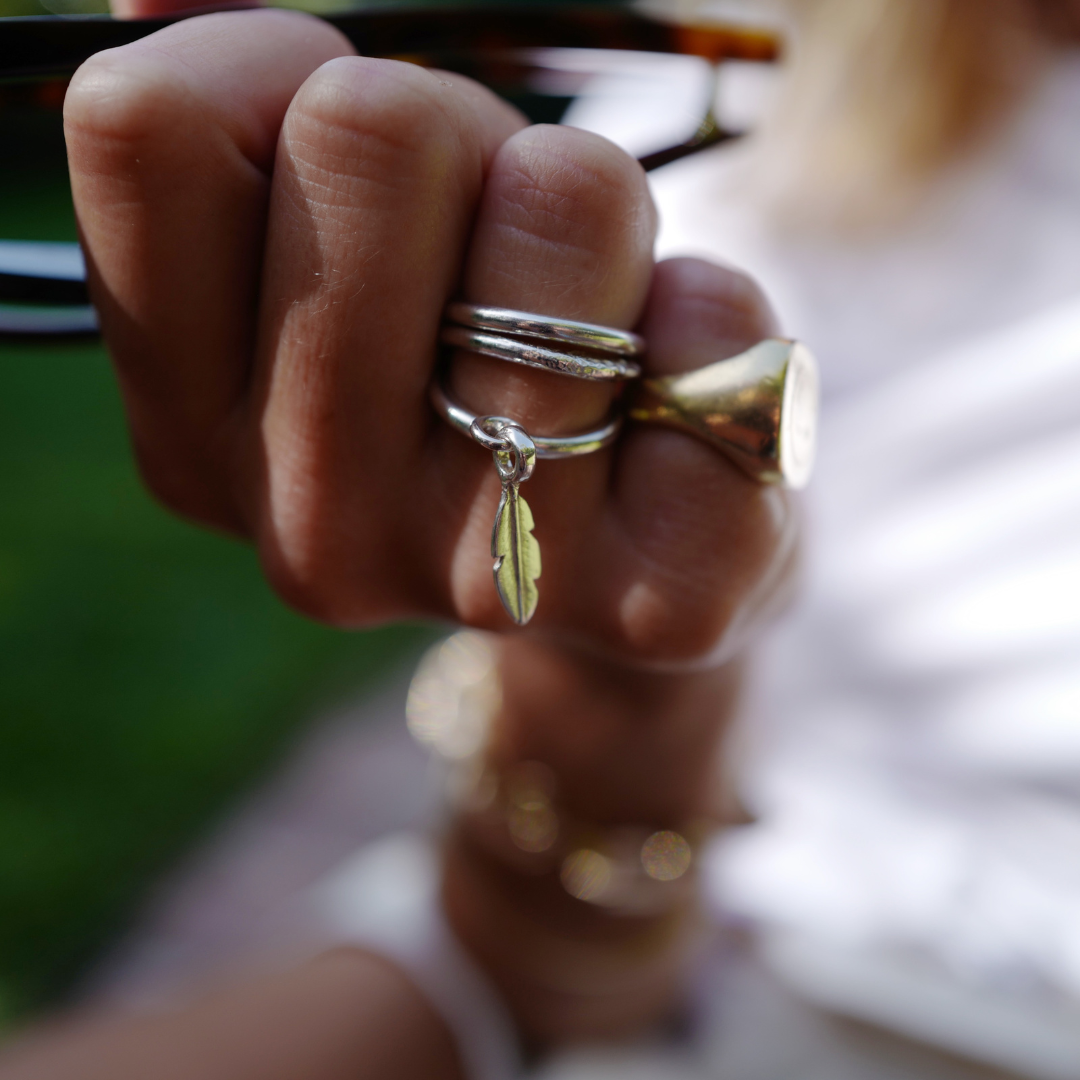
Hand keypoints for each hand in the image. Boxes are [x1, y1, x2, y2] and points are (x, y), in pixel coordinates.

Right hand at [64, 8, 794, 668]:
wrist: (622, 556)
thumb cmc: (473, 363)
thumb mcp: (344, 260)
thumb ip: (259, 136)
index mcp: (200, 431)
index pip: (152, 133)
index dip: (269, 70)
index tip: (362, 157)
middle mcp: (314, 523)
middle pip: (366, 133)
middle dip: (467, 138)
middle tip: (502, 250)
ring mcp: (483, 572)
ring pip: (559, 201)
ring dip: (596, 215)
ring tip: (591, 326)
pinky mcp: (649, 598)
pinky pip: (710, 324)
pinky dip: (713, 314)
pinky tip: (672, 403)